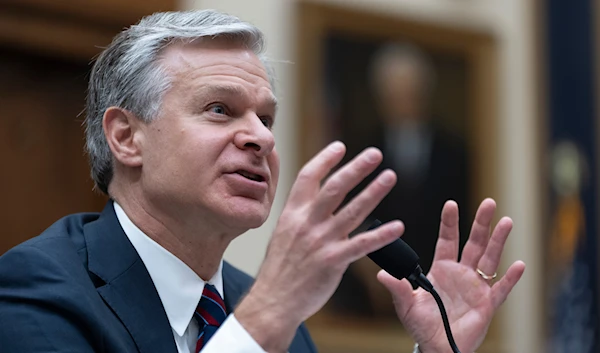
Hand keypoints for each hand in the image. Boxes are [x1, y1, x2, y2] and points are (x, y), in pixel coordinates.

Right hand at [236, 141, 403, 351]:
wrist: (274, 301)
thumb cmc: (279, 270)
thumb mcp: (283, 234)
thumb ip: (300, 216)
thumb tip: (315, 200)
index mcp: (292, 213)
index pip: (308, 177)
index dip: (325, 159)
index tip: (340, 147)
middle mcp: (306, 222)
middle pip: (335, 187)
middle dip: (356, 168)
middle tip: (375, 153)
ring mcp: (320, 241)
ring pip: (352, 210)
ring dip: (373, 191)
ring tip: (389, 176)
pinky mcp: (333, 261)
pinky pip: (362, 244)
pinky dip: (381, 234)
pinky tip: (398, 227)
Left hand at [378, 199, 525, 352]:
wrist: (437, 347)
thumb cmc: (422, 325)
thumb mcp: (406, 305)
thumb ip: (398, 288)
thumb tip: (382, 274)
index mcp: (442, 270)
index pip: (447, 240)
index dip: (449, 222)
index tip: (450, 204)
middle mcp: (461, 274)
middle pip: (473, 243)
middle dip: (480, 223)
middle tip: (488, 203)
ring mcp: (476, 287)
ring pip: (489, 259)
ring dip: (498, 241)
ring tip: (506, 222)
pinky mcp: (487, 304)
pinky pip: (501, 289)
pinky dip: (510, 278)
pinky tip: (519, 264)